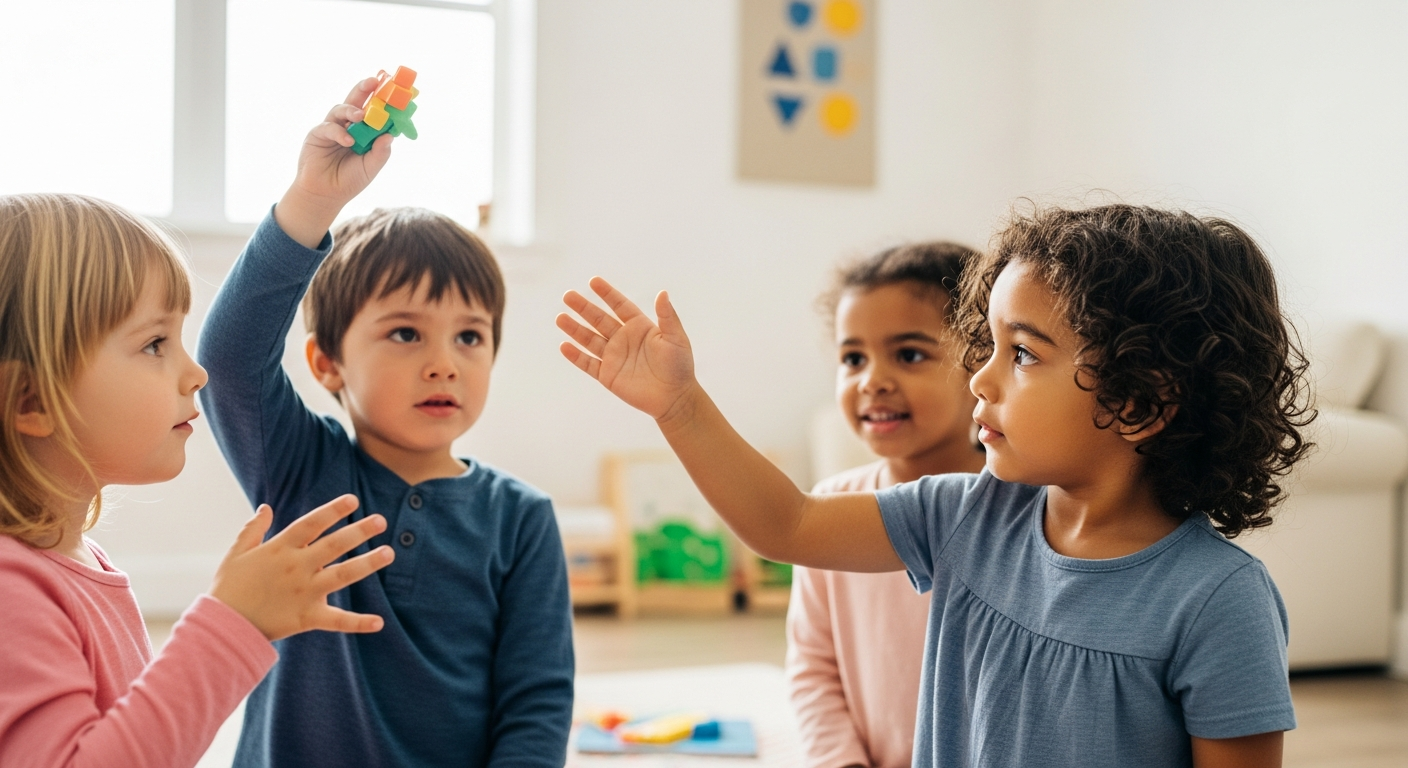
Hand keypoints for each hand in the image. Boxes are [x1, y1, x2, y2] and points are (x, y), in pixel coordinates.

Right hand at [210, 494, 393, 640]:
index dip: (332, 510)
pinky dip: (358, 622)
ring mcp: (304, 592)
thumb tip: (265, 507)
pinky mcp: (306, 618)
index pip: (312, 523)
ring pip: (342, 575)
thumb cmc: (228, 588)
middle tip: (381, 521)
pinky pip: (337, 620)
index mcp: (280, 549)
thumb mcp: (236, 553)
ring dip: (367, 563)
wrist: (221, 626)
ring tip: (389, 552)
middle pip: (333, 545)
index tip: (353, 500)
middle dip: (358, 532)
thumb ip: (252, 529)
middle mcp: (296, 567)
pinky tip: (379, 622)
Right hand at [275, 77, 393, 247]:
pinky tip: (348, 141)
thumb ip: (380, 152)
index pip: (376, 112)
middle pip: (357, 101)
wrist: (325, 194)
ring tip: (360, 116)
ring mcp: (334, 127)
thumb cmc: (350, 180)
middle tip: (374, 80)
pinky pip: (329, 127)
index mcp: (365, 131)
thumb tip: (390, 136)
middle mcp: (350, 125)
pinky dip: (339, 132)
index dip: (385, 101)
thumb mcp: (370, 167)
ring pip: (342, 109)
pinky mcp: (318, 134)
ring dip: (351, 109)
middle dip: (365, 89)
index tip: (397, 91)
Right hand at [557, 277, 697, 420]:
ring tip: (560, 318)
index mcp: (639, 327)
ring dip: (575, 329)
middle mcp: (624, 339)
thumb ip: (668, 316)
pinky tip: (564, 346)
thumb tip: (663, 292)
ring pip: (590, 340)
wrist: (675, 398)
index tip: (593, 281)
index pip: (619, 306)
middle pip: (599, 320)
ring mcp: (614, 357)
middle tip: (568, 296)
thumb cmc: (680, 366)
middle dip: (584, 308)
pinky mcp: (608, 376)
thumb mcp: (676, 338)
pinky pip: (588, 364)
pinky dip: (576, 356)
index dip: (607, 294)